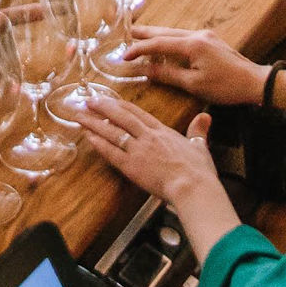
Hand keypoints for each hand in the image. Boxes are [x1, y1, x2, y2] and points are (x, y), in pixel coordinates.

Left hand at [73, 85, 234, 236]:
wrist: (192, 186)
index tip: (111, 100)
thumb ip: (199, 130)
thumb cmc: (198, 170)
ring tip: (80, 115)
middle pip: (121, 117)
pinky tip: (87, 137)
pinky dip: (98, 143)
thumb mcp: (200, 146)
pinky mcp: (131, 167)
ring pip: (112, 132)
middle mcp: (148, 137)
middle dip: (103, 107)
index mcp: (163, 132)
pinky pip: (111, 152)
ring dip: (94, 123)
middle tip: (88, 100)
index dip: (122, 106)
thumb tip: (205, 116)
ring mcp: (138, 150)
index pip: (139, 114)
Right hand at [123, 26, 262, 108]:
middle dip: (145, 33)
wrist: (255, 82)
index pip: (159, 43)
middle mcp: (197, 35)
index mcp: (192, 44)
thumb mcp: (194, 84)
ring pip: (174, 32)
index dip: (139, 49)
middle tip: (127, 33)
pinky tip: (165, 44)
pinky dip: (170, 39)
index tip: (124, 56)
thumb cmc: (225, 86)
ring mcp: (205, 36)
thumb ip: (168, 75)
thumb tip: (146, 70)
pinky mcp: (210, 41)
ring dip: (157, 35)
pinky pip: (184, 36)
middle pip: (165, 31)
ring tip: (141, 36)